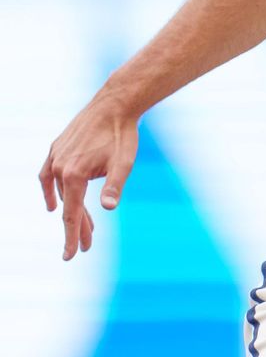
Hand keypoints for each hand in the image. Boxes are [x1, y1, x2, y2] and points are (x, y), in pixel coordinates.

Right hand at [39, 96, 138, 259]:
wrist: (115, 104)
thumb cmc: (122, 135)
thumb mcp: (123, 163)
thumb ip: (114, 187)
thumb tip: (108, 208)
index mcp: (74, 175)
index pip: (71, 215)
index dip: (72, 237)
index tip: (71, 255)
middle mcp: (59, 167)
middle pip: (68, 205)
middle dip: (78, 227)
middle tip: (87, 246)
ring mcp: (56, 156)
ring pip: (61, 190)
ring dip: (72, 208)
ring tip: (85, 226)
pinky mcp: (57, 147)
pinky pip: (48, 174)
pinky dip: (50, 189)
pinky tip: (53, 202)